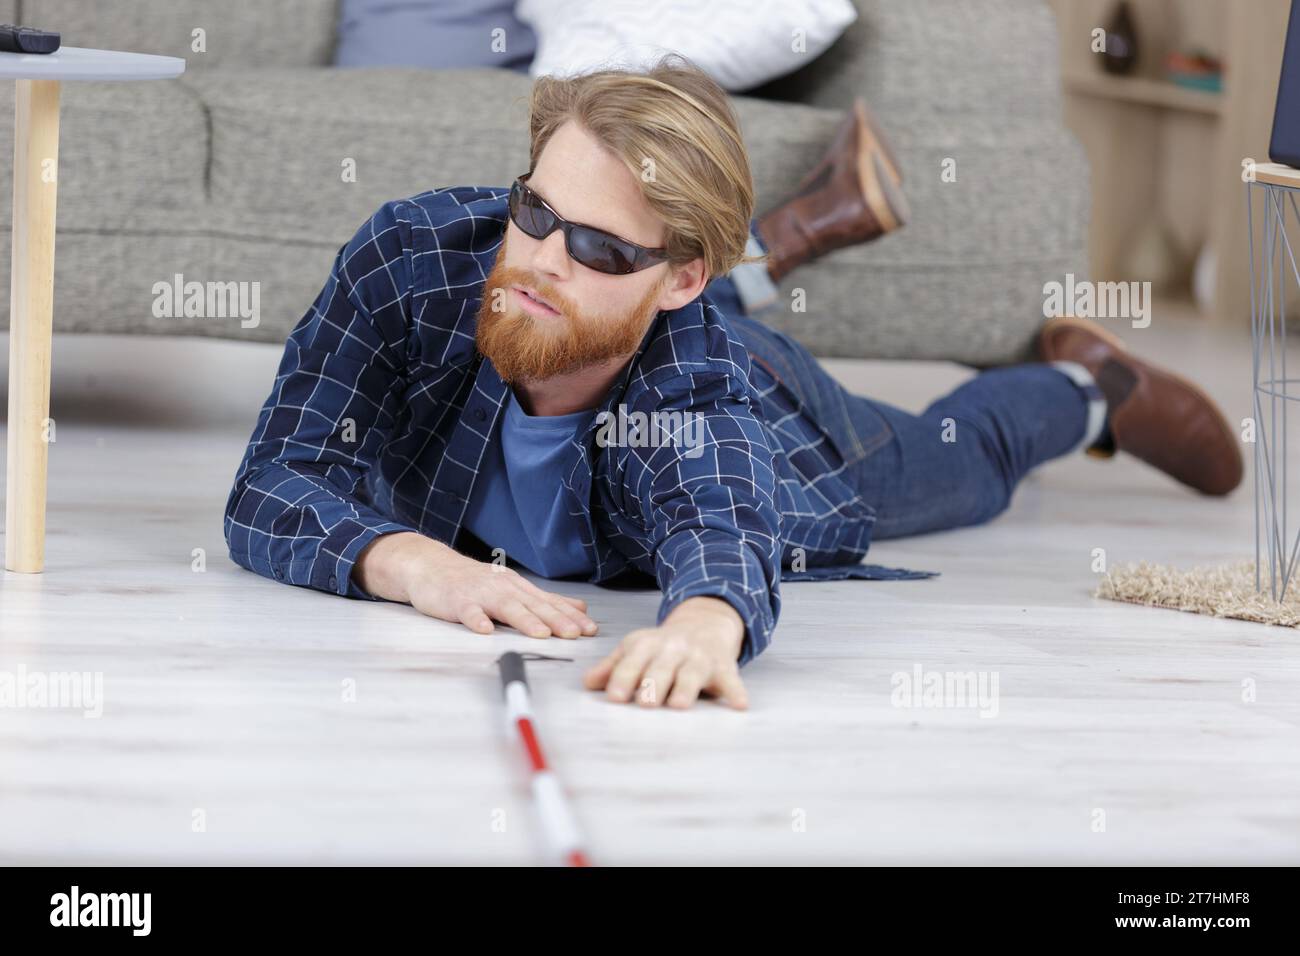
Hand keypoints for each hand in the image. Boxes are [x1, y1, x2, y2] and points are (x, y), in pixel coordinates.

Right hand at [354, 532, 597, 638]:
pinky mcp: (456, 601)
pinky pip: (467, 612)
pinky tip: (485, 630)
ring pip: (505, 607)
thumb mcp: (513, 588)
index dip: (571, 617)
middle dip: (556, 620)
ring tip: (540, 634)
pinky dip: (476, 620)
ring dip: (524, 620)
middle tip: (574, 634)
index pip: (550, 603)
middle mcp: (503, 588)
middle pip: (533, 605)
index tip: (591, 630)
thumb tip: (580, 607)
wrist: (431, 566)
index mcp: (519, 588)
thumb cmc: (474, 582)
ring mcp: (480, 594)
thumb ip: (545, 600)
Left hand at [583, 596, 748, 709]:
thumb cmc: (665, 646)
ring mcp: (699, 657)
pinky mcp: (724, 666)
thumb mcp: (636, 649)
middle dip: (653, 684)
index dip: (623, 678)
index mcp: (647, 644)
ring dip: (686, 688)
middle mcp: (673, 648)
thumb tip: (587, 684)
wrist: (706, 622)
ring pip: (692, 673)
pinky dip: (735, 691)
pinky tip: (739, 705)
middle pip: (661, 668)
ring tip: (679, 705)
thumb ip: (613, 667)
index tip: (614, 696)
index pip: (632, 661)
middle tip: (644, 703)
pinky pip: (731, 679)